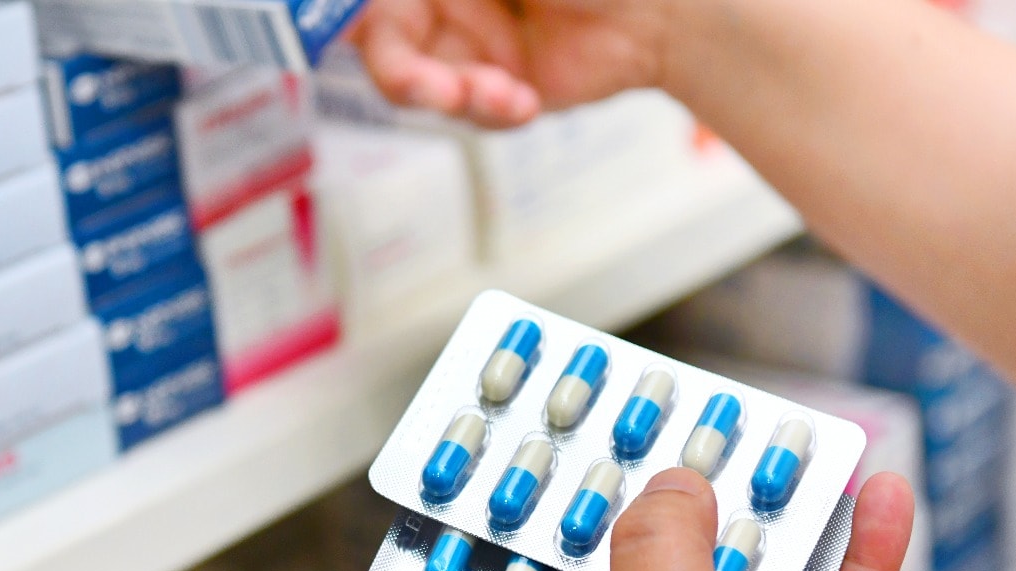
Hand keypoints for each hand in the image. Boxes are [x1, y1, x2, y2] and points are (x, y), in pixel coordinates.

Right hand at [347, 0, 675, 126]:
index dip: (343, 14)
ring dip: (450, 98)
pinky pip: (468, 113)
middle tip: (434, 91)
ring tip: (499, 96)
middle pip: (384, 41)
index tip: (344, 29)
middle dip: (402, 72)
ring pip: (421, 84)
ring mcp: (470, 44)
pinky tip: (524, 102)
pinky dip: (489, 113)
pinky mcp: (497, 88)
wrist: (672, 12)